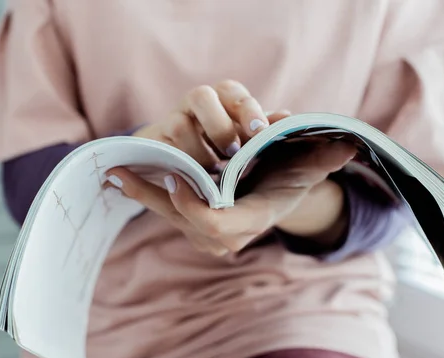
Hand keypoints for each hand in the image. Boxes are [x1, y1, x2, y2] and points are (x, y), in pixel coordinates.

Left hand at [106, 139, 355, 255]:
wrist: (277, 195)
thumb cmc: (293, 176)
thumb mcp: (308, 165)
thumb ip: (323, 158)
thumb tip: (346, 144)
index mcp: (254, 220)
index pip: (220, 225)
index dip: (196, 207)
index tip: (175, 179)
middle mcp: (229, 234)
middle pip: (184, 222)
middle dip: (155, 200)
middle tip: (125, 175)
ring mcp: (208, 233)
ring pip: (169, 217)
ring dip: (142, 195)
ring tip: (114, 173)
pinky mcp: (193, 224)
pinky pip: (165, 211)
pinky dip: (144, 195)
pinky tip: (121, 179)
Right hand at [132, 80, 289, 170]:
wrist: (190, 161)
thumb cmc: (227, 146)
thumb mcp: (250, 138)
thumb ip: (266, 129)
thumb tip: (287, 118)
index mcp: (223, 97)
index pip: (233, 93)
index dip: (247, 110)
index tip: (259, 132)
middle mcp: (195, 104)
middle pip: (201, 96)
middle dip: (219, 126)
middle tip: (233, 153)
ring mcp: (172, 121)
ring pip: (179, 125)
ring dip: (199, 152)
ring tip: (214, 172)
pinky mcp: (155, 143)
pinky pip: (163, 150)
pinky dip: (179, 164)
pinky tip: (193, 178)